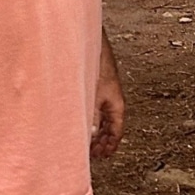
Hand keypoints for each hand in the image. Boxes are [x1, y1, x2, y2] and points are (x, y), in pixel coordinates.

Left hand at [91, 34, 124, 158]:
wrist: (88, 40)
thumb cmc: (94, 62)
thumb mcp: (91, 96)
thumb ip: (90, 117)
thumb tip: (88, 136)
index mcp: (116, 101)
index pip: (117, 128)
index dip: (111, 144)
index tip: (103, 155)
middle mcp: (111, 96)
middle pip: (110, 123)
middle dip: (102, 139)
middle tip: (93, 151)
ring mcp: (102, 88)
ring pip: (101, 113)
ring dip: (94, 127)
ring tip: (85, 138)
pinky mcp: (92, 81)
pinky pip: (94, 104)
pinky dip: (89, 114)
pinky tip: (77, 117)